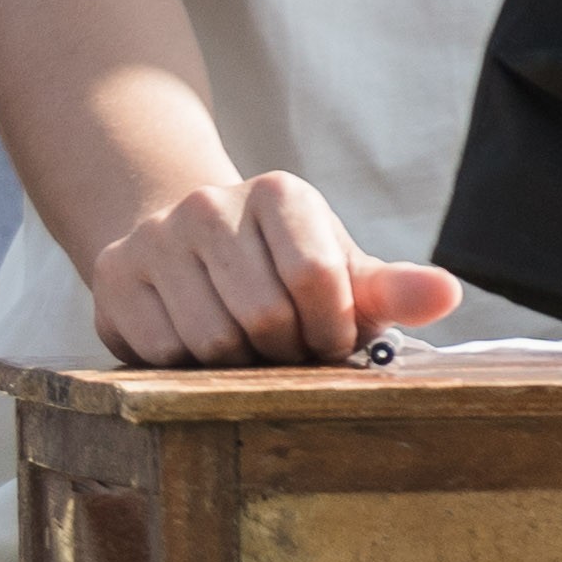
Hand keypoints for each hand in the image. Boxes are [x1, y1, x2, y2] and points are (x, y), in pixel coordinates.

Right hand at [86, 166, 459, 363]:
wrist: (179, 245)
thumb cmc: (278, 268)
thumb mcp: (337, 270)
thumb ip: (392, 288)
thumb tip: (447, 296)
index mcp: (279, 194)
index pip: (317, 276)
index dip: (331, 328)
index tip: (329, 339)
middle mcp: (210, 204)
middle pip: (264, 315)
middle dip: (284, 352)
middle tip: (284, 351)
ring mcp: (155, 239)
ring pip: (211, 340)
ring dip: (237, 365)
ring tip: (244, 350)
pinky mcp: (114, 278)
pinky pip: (164, 352)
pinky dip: (188, 367)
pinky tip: (196, 349)